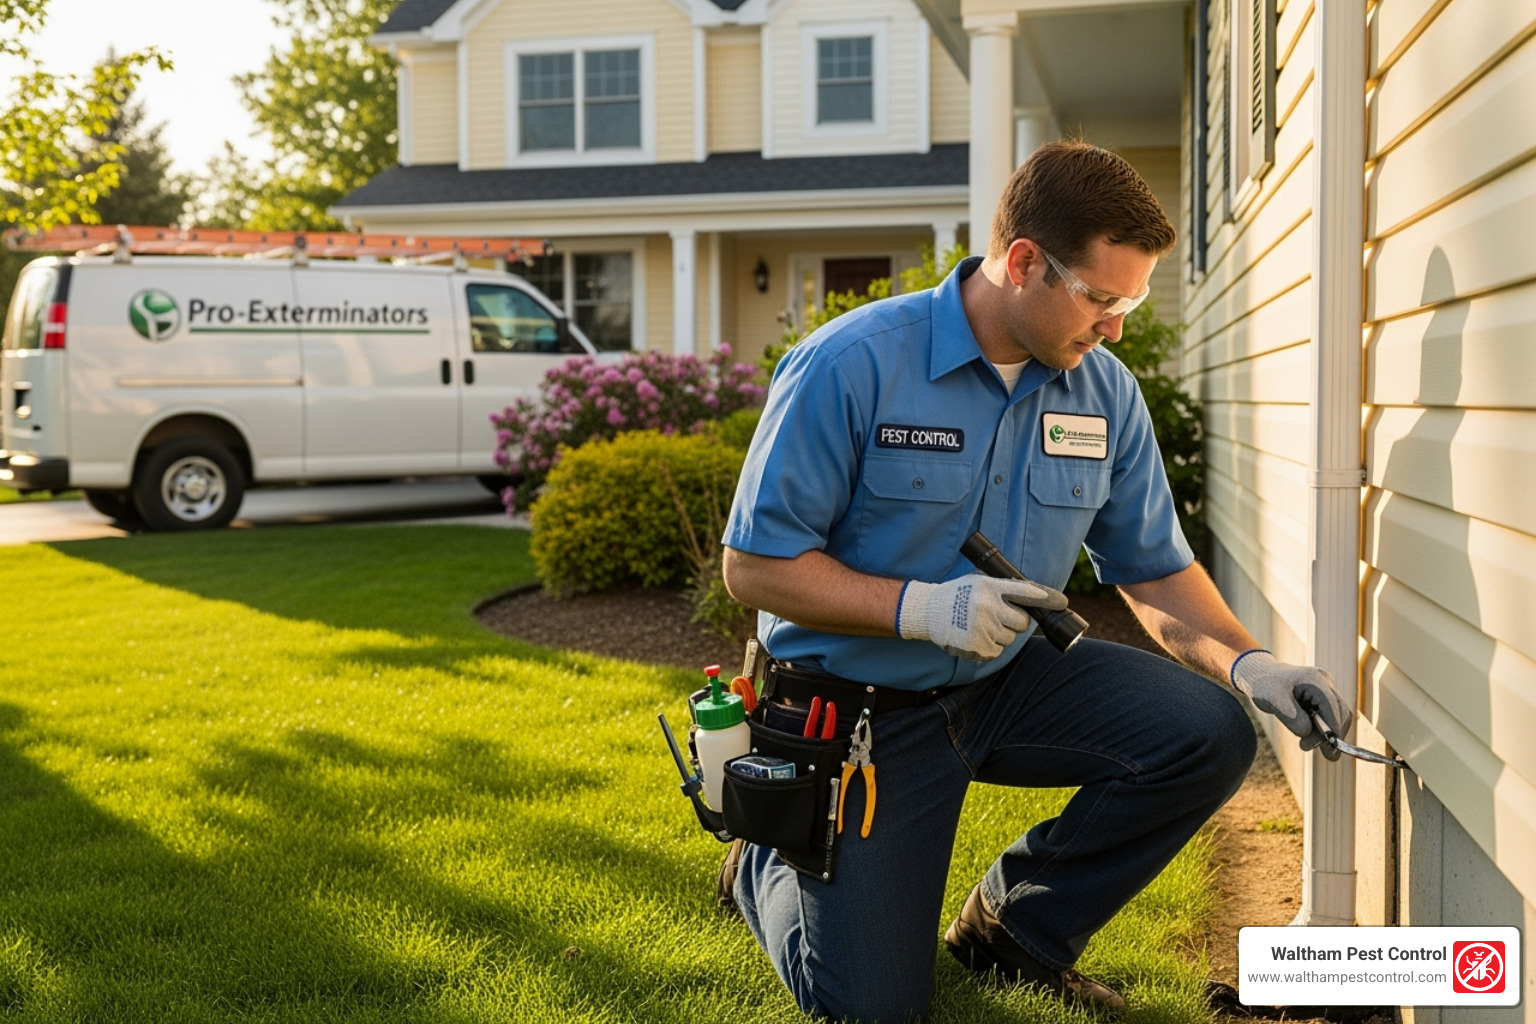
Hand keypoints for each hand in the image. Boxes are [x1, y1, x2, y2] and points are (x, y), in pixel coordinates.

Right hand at [898, 573, 1067, 660]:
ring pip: (1010, 639)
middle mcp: (988, 605)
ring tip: (980, 626)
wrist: (927, 611)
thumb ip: (1002, 589)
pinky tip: (975, 637)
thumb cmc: (957, 596)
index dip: (1046, 598)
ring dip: (1000, 635)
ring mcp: (983, 627)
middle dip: (1016, 623)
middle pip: (1023, 623)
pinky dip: (989, 647)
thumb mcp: (978, 583)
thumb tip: (1034, 597)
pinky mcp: (977, 645)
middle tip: (999, 618)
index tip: (1062, 602)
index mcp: (990, 587)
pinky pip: (997, 651)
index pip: (1025, 591)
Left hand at [1231, 651, 1354, 759]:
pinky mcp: (1324, 694)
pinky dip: (1323, 727)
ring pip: (1339, 715)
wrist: (1260, 675)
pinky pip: (1331, 714)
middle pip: (1341, 712)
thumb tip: (1308, 733)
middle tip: (1317, 751)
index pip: (1332, 707)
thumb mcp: (1272, 701)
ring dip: (1328, 732)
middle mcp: (1325, 681)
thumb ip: (1291, 718)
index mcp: (1314, 679)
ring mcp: (1327, 687)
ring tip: (1305, 743)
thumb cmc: (1265, 686)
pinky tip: (1308, 734)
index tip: (1328, 751)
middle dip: (1332, 734)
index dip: (1333, 730)